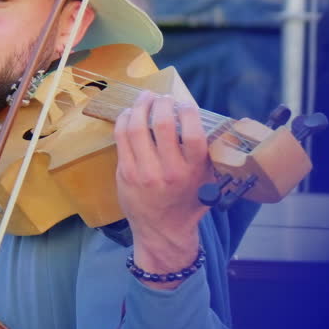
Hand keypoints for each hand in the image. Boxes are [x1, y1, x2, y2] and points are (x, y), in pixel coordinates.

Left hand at [113, 91, 213, 287]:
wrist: (163, 230)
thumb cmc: (188, 202)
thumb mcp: (207, 180)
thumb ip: (207, 154)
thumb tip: (199, 118)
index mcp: (193, 171)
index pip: (193, 133)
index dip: (188, 111)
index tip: (185, 103)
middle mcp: (169, 171)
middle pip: (162, 124)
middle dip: (162, 103)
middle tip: (163, 97)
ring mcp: (144, 172)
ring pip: (137, 127)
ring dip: (141, 105)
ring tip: (145, 97)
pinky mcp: (125, 173)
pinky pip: (121, 138)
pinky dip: (124, 120)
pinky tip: (128, 113)